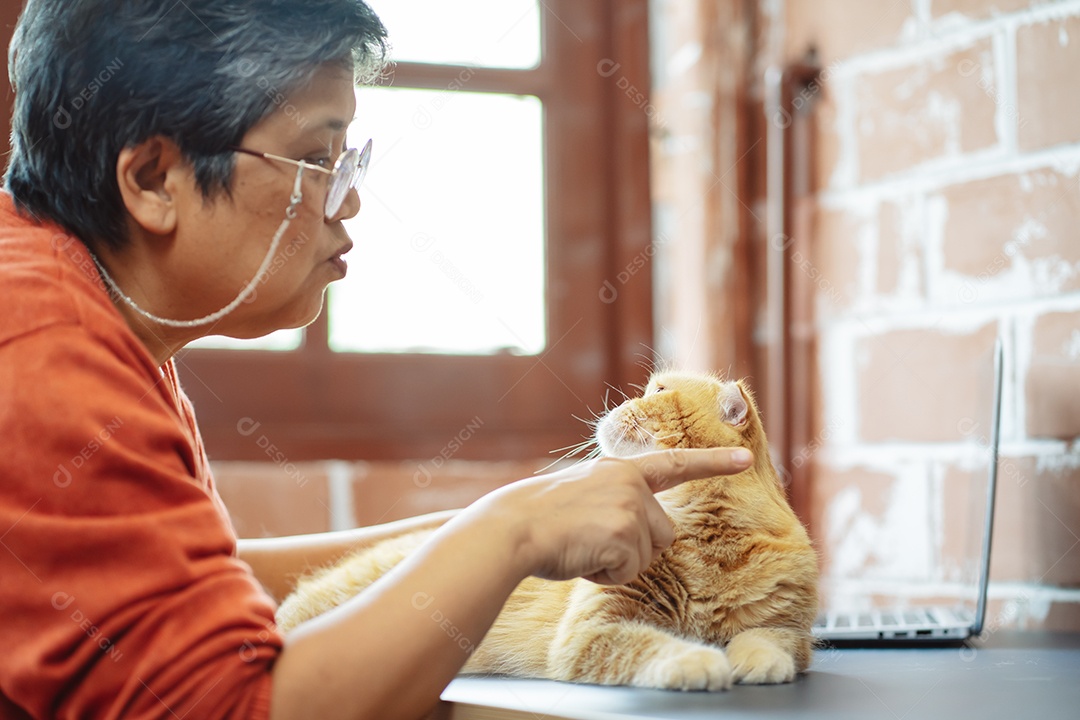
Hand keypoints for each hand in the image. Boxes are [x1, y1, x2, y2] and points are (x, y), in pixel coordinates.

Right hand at [476, 447, 752, 585]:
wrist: (511, 529)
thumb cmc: (535, 519)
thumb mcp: (580, 495)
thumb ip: (614, 502)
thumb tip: (635, 532)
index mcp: (618, 469)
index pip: (675, 464)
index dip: (713, 463)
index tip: (746, 458)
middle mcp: (630, 482)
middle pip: (663, 534)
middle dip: (634, 550)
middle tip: (589, 542)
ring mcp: (631, 506)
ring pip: (648, 556)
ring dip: (617, 563)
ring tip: (580, 547)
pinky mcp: (626, 533)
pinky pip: (628, 573)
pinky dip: (604, 575)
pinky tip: (579, 557)